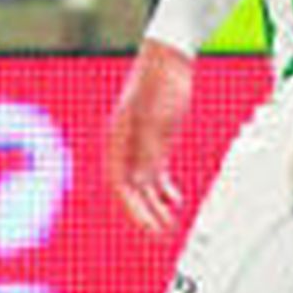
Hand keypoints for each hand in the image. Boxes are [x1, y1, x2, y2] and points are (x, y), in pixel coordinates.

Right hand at [106, 39, 191, 234]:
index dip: (133, 209)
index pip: (122, 185)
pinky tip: (174, 200)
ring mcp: (141, 143)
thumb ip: (150, 150)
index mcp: (118, 140)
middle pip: (132, 189)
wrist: (170, 56)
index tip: (148, 227)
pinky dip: (163, 188)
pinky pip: (156, 172)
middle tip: (161, 235)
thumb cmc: (162, 83)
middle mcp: (125, 146)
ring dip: (154, 205)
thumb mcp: (159, 119)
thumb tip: (142, 183)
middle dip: (145, 214)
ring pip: (144, 184)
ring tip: (168, 226)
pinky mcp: (156, 139)